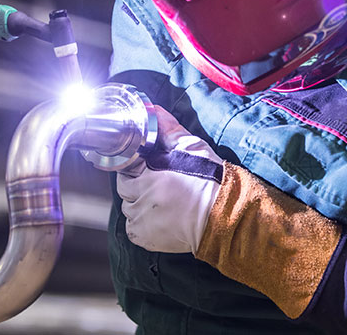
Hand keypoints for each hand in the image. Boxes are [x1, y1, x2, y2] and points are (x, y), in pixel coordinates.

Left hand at [117, 106, 222, 253]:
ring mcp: (142, 220)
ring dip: (138, 202)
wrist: (224, 215)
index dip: (136, 163)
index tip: (146, 165)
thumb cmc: (209, 180)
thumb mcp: (190, 147)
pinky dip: (141, 222)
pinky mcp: (145, 238)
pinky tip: (159, 215)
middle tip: (156, 181)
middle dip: (136, 182)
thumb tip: (154, 111)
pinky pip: (132, 228)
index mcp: (148, 175)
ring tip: (161, 199)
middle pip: (124, 187)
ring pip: (128, 207)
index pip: (126, 165)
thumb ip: (168, 128)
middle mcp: (141, 199)